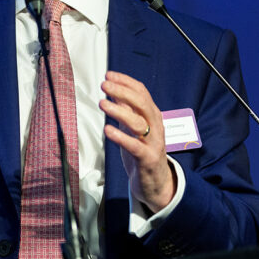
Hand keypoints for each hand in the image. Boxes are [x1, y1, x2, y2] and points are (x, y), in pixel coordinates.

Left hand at [99, 70, 175, 211]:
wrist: (156, 182)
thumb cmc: (142, 151)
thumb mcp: (133, 127)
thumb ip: (126, 110)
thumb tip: (114, 91)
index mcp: (152, 116)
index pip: (142, 92)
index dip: (125, 82)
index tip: (109, 75)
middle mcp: (155, 126)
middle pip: (142, 103)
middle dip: (123, 92)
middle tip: (105, 85)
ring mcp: (153, 142)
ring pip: (138, 123)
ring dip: (119, 111)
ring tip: (102, 104)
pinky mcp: (147, 159)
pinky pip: (134, 146)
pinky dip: (121, 137)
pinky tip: (108, 130)